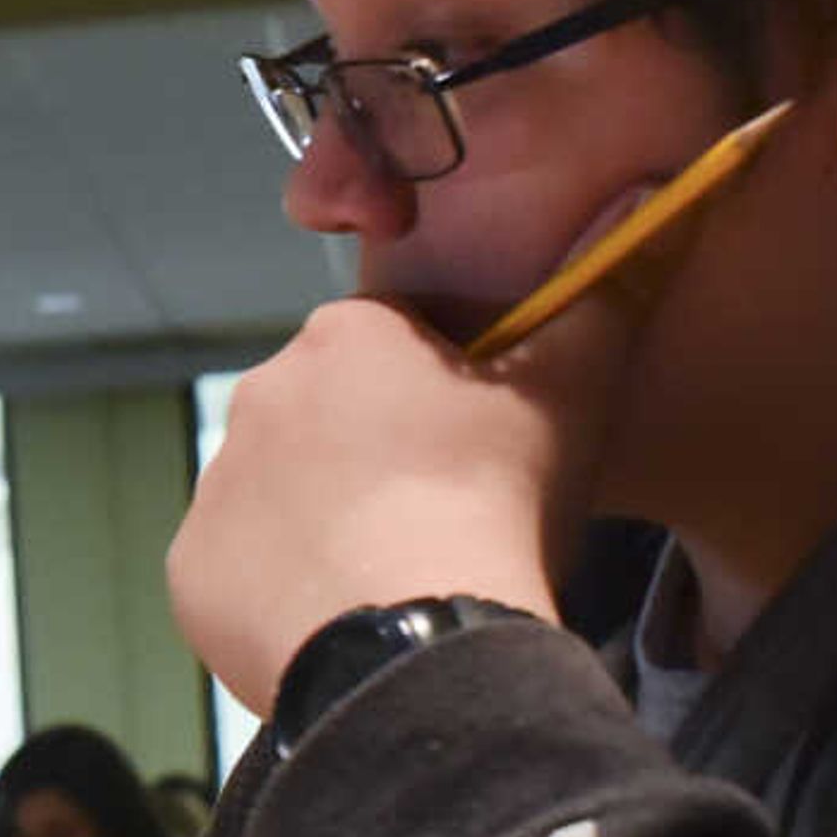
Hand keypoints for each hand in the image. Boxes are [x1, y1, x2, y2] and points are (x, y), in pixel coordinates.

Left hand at [166, 277, 633, 709]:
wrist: (417, 639)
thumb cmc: (492, 504)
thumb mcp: (572, 392)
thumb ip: (605, 295)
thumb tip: (645, 197)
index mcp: (343, 338)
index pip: (392, 342)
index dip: (441, 389)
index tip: (476, 443)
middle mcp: (259, 396)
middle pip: (327, 416)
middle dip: (373, 453)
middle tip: (440, 514)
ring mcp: (217, 486)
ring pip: (279, 492)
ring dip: (325, 521)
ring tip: (394, 573)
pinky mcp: (192, 571)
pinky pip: (237, 571)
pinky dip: (279, 590)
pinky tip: (340, 615)